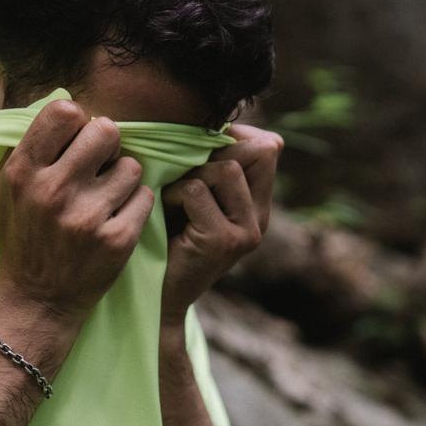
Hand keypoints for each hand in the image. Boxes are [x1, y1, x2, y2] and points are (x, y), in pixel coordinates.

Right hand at [0, 99, 154, 338]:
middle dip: (107, 144)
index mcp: (23, 172)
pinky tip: (116, 217)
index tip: (77, 140)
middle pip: (106, 130)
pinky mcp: (117, 240)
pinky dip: (135, 205)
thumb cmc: (25, 235)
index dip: (77, 121)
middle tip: (100, 164)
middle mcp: (53, 191)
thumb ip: (33, 147)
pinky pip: (145, 197)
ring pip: (131, 166)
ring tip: (106, 197)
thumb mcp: (8, 188)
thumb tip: (68, 107)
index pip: (64, 111)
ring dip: (123, 178)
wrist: (38, 299)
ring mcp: (87, 217)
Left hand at [160, 124, 282, 328]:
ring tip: (175, 202)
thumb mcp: (195, 199)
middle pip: (252, 151)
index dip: (235, 138)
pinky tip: (167, 216)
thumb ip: (212, 167)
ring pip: (224, 168)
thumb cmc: (166, 239)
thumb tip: (230, 127)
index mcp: (258, 207)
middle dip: (209, 157)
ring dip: (189, 177)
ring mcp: (246, 232)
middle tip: (184, 183)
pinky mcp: (222, 241)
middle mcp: (260, 219)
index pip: (268, 147)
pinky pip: (196, 191)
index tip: (202, 152)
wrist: (157, 299)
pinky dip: (173, 196)